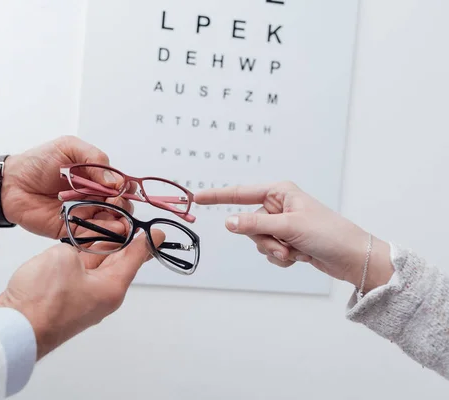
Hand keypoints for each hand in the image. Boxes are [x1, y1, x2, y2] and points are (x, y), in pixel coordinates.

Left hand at [0, 136, 130, 237]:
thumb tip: (116, 181)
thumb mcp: (69, 148)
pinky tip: (110, 230)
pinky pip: (92, 235)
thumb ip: (95, 159)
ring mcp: (84, 214)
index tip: (123, 189)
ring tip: (117, 220)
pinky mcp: (72, 231)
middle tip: (114, 203)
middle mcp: (93, 197)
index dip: (126, 189)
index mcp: (95, 177)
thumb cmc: (38, 162)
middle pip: (120, 206)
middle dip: (123, 206)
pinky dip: (104, 234)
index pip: (121, 185)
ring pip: (110, 222)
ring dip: (118, 222)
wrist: (11, 183)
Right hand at [0, 230, 163, 359]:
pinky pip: (78, 274)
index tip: (158, 234)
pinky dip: (80, 258)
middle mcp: (101, 295)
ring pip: (96, 267)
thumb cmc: (43, 297)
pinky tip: (77, 247)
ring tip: (106, 229)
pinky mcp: (63, 300)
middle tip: (132, 225)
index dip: (145, 242)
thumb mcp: (65, 258)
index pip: (133, 258)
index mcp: (111, 287)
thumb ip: (75, 250)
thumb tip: (74, 256)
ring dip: (99, 248)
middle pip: (116, 262)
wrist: (14, 328)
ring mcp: (82, 299)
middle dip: (123, 242)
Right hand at [195, 181, 393, 292]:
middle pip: (248, 224)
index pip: (240, 194)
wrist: (352, 258)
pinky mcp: (286, 241)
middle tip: (284, 244)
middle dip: (264, 239)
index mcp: (279, 192)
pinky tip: (299, 256)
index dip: (218, 196)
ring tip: (296, 251)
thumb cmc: (328, 233)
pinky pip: (268, 252)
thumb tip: (228, 222)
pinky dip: (280, 257)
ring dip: (274, 250)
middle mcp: (278, 206)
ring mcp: (281, 225)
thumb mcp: (288, 226)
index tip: (197, 197)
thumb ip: (254, 224)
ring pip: (257, 241)